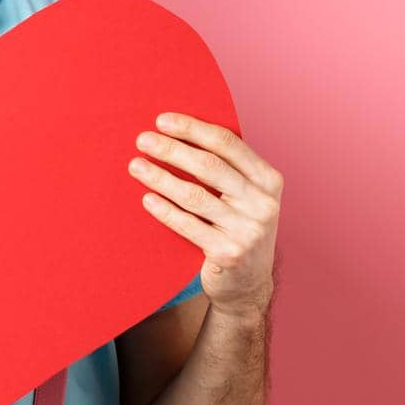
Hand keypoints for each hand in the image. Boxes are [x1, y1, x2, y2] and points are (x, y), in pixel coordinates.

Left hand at [128, 112, 282, 319]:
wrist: (249, 284)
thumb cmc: (238, 226)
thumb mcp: (246, 195)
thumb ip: (227, 167)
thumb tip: (177, 131)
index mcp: (269, 180)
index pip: (228, 143)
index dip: (193, 129)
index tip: (162, 120)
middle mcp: (263, 204)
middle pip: (209, 166)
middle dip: (172, 149)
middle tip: (142, 140)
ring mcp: (248, 230)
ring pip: (195, 196)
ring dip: (161, 177)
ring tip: (135, 166)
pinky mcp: (229, 253)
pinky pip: (188, 226)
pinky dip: (165, 210)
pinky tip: (147, 198)